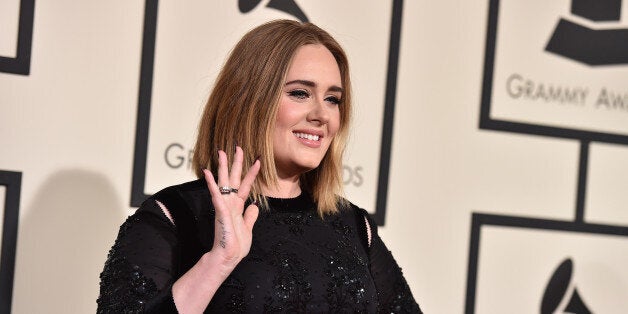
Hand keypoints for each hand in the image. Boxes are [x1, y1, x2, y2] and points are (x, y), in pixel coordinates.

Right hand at [202, 146, 259, 268]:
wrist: (228, 256)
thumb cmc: (236, 244)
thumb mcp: (248, 228)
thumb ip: (250, 216)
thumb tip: (254, 206)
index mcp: (238, 206)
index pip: (246, 185)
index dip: (252, 173)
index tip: (258, 160)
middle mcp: (230, 203)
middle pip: (234, 179)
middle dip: (236, 163)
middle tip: (237, 147)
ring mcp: (224, 206)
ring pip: (224, 182)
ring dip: (223, 167)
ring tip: (221, 152)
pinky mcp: (220, 211)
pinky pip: (215, 195)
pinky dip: (212, 184)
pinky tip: (208, 172)